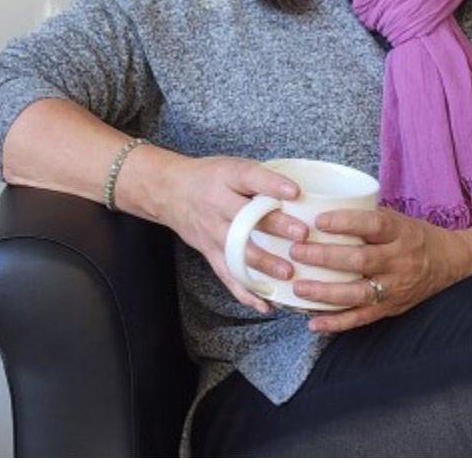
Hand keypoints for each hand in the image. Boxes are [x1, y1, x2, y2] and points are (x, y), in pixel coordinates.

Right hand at [148, 154, 310, 313]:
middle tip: (302, 235)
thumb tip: (302, 193)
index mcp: (226, 177)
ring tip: (288, 273)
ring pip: (238, 250)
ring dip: (264, 263)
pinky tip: (265, 304)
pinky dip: (246, 292)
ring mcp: (212, 231)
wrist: (169, 192)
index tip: (295, 192)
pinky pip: (227, 275)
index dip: (272, 184)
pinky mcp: (210, 252)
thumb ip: (261, 178)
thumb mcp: (231, 167)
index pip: (249, 177)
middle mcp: (217, 204)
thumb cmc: (209, 177)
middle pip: (246, 217)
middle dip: (276, 227)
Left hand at [288, 208, 471, 332]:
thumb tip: (320, 205)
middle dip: (325, 257)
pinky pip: (362, 318)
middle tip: (296, 251)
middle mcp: (399, 261)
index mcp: (400, 233)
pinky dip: (337, 323)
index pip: (373, 225)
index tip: (318, 220)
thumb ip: (365, 215)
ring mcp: (396, 287)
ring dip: (326, 292)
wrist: (451, 264)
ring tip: (299, 288)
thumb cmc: (414, 237)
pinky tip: (313, 323)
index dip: (345, 222)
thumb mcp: (397, 219)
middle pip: (361, 260)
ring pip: (359, 293)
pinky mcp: (391, 308)